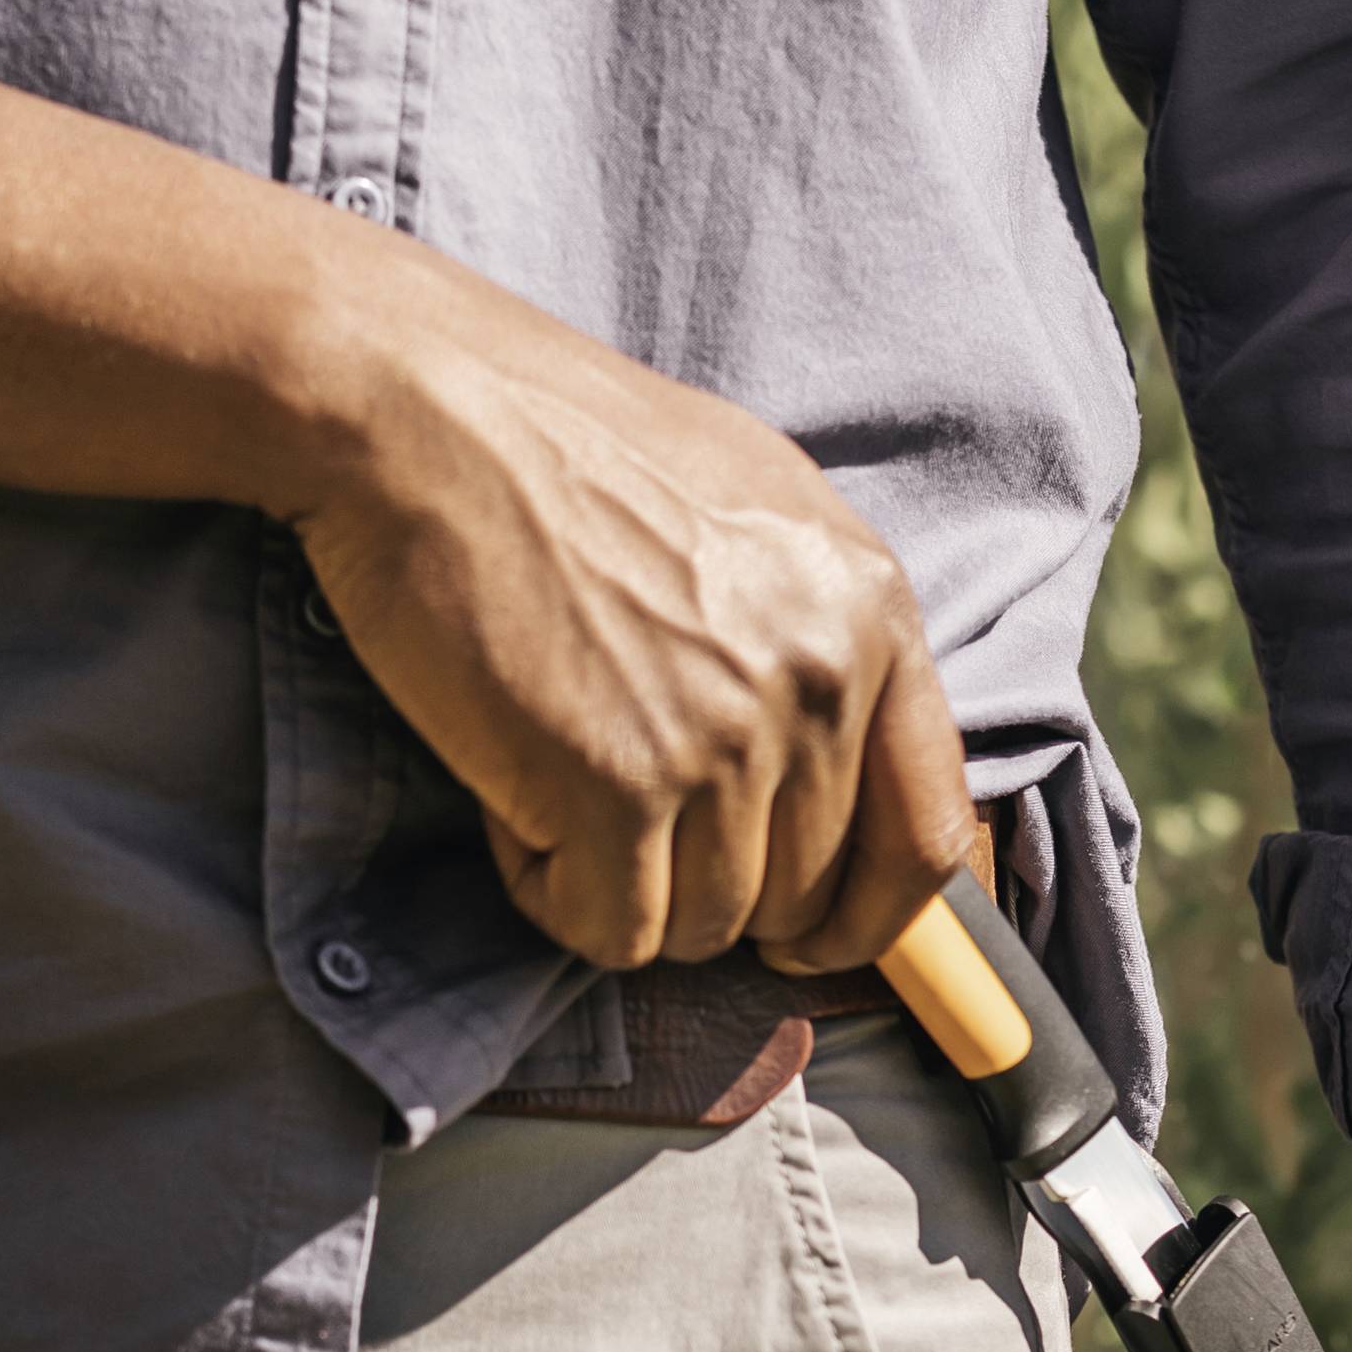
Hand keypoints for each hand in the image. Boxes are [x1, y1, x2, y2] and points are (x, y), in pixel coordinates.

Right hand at [283, 239, 976, 970]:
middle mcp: (817, 681)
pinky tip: (514, 809)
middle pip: (797, 895)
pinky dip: (551, 893)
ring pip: (701, 926)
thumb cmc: (561, 444)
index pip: (926, 833)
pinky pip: (609, 930)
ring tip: (552, 781)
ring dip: (619, 886)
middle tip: (618, 823)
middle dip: (706, 887)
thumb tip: (828, 769)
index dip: (868, 919)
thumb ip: (814, 632)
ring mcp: (722, 739)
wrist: (425, 412)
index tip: (809, 939)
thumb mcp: (751, 504)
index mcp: (868, 610)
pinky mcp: (615, 785)